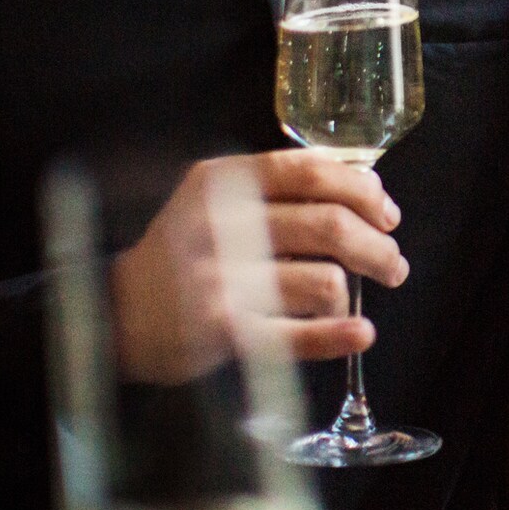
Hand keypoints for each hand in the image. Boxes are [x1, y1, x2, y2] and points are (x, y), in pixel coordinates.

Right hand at [109, 151, 408, 384]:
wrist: (116, 312)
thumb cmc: (185, 251)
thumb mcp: (217, 198)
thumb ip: (282, 185)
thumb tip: (366, 186)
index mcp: (225, 182)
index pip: (312, 173)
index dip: (363, 191)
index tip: (387, 213)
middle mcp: (222, 225)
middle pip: (330, 226)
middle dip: (377, 247)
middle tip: (392, 263)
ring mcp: (221, 280)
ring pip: (324, 281)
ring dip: (353, 293)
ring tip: (352, 301)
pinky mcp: (223, 332)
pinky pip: (300, 335)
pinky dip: (339, 336)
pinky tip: (360, 333)